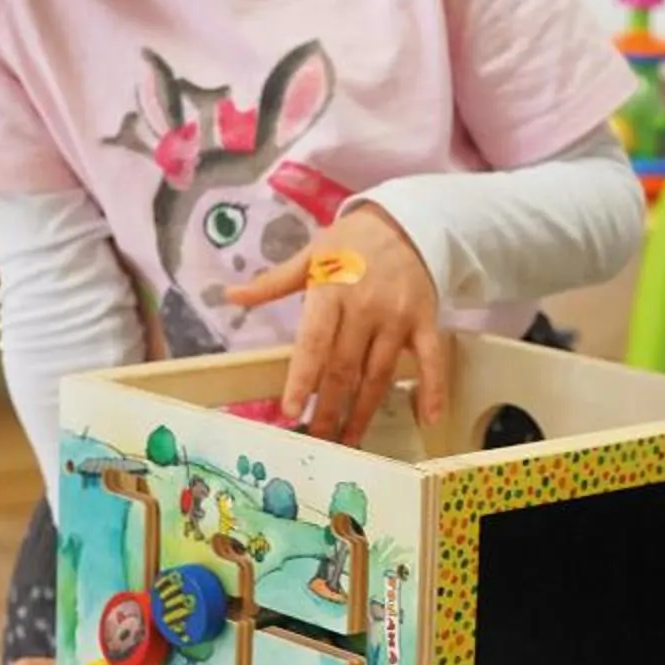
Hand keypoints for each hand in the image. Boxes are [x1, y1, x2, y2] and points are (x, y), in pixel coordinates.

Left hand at [227, 205, 449, 444]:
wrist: (407, 222)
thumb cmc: (351, 241)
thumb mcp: (311, 254)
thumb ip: (273, 283)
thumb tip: (231, 295)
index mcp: (332, 290)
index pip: (314, 342)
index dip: (302, 378)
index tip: (290, 410)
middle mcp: (366, 308)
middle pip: (344, 368)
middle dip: (329, 409)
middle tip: (317, 442)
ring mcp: (398, 318)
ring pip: (379, 374)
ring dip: (364, 412)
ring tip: (350, 441)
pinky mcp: (426, 322)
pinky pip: (431, 360)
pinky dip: (433, 388)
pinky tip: (429, 417)